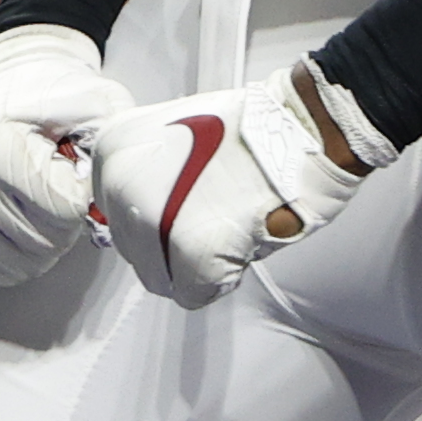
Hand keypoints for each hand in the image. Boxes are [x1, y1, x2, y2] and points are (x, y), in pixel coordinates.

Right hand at [0, 21, 129, 284]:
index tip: (78, 172)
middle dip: (67, 223)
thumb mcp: (91, 98)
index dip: (83, 196)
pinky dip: (18, 254)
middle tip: (65, 190)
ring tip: (45, 203)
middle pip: (40, 241)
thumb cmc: (49, 94)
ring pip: (18, 262)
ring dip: (45, 242)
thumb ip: (108, 139)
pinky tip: (23, 219)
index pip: (60, 208)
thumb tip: (115, 187)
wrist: (4, 85)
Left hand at [91, 60, 390, 308]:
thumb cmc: (258, 129)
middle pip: (135, 248)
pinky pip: (192, 293)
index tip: (184, 204)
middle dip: (172, 242)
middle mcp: (122, 185)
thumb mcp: (178, 135)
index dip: (156, 215)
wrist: (305, 126)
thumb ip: (149, 172)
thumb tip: (147, 210)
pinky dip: (220, 278)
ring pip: (159, 276)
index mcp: (116, 151)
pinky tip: (240, 239)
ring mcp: (151, 222)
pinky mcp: (189, 255)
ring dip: (194, 263)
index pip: (116, 212)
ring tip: (230, 222)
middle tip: (215, 213)